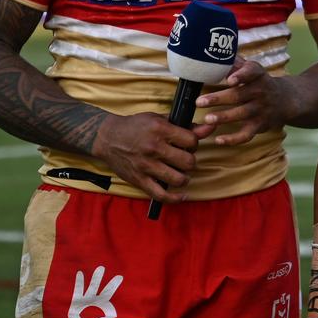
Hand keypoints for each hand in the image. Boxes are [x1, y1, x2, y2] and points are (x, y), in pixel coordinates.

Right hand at [92, 112, 211, 202]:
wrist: (108, 137)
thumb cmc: (135, 126)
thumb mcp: (159, 119)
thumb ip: (185, 125)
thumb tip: (210, 127)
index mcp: (160, 130)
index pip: (191, 141)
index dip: (194, 143)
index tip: (188, 144)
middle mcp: (154, 148)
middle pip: (188, 161)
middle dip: (190, 160)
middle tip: (184, 158)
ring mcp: (146, 166)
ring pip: (178, 179)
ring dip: (184, 177)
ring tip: (181, 173)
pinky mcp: (139, 180)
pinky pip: (161, 195)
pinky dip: (175, 198)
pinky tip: (181, 195)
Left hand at [194, 58, 291, 144]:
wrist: (286, 99)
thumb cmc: (260, 82)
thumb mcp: (253, 69)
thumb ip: (236, 63)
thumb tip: (216, 53)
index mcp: (258, 75)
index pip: (252, 72)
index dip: (241, 75)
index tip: (230, 79)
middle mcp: (261, 92)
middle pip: (239, 95)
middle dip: (219, 99)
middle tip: (199, 102)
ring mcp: (261, 110)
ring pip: (242, 114)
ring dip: (224, 117)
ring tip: (208, 119)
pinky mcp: (260, 125)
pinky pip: (247, 134)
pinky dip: (234, 139)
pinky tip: (219, 140)